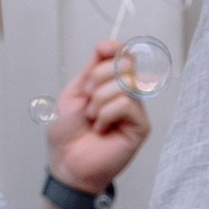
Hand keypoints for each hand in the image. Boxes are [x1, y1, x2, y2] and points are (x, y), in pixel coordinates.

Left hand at [48, 41, 148, 194]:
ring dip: (99, 101)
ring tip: (92, 119)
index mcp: (110, 85)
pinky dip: (106, 114)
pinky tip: (101, 128)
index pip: (124, 56)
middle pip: (124, 65)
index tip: (102, 49)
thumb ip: (90, 69)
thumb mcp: (74, 93)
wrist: (67, 163)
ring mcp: (136, 111)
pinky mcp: (140, 127)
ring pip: (124, 84)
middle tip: (87, 101)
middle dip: (97, 78)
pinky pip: (126, 104)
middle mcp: (127, 95)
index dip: (115, 48)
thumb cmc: (68, 134)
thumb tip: (105, 44)